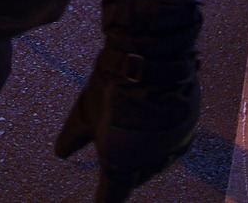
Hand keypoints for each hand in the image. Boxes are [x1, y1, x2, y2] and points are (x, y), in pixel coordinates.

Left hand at [55, 38, 199, 201]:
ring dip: (144, 157)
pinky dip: (162, 142)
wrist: (151, 59)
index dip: (104, 199)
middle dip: (125, 173)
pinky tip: (154, 127)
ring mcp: (171, 150)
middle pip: (135, 179)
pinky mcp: (187, 132)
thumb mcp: (84, 113)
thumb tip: (61, 153)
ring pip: (155, 164)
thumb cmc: (110, 87)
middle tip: (115, 156)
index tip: (99, 200)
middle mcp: (148, 165)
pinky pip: (172, 146)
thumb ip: (73, 137)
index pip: (111, 196)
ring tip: (134, 138)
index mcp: (121, 166)